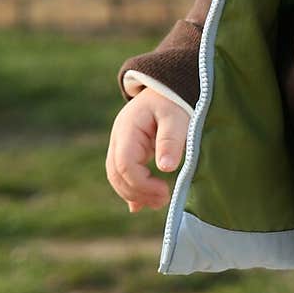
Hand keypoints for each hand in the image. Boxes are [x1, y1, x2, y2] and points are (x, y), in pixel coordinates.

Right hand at [105, 88, 189, 213]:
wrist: (168, 87)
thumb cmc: (174, 100)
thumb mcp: (176, 116)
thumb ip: (171, 140)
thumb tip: (166, 168)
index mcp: (128, 128)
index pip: (125, 163)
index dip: (141, 183)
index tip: (164, 190)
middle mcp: (119, 138)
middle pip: (116, 173)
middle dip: (137, 192)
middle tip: (164, 201)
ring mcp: (121, 144)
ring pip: (117, 176)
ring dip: (135, 193)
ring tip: (159, 202)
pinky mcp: (129, 150)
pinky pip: (123, 173)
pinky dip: (132, 190)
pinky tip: (141, 205)